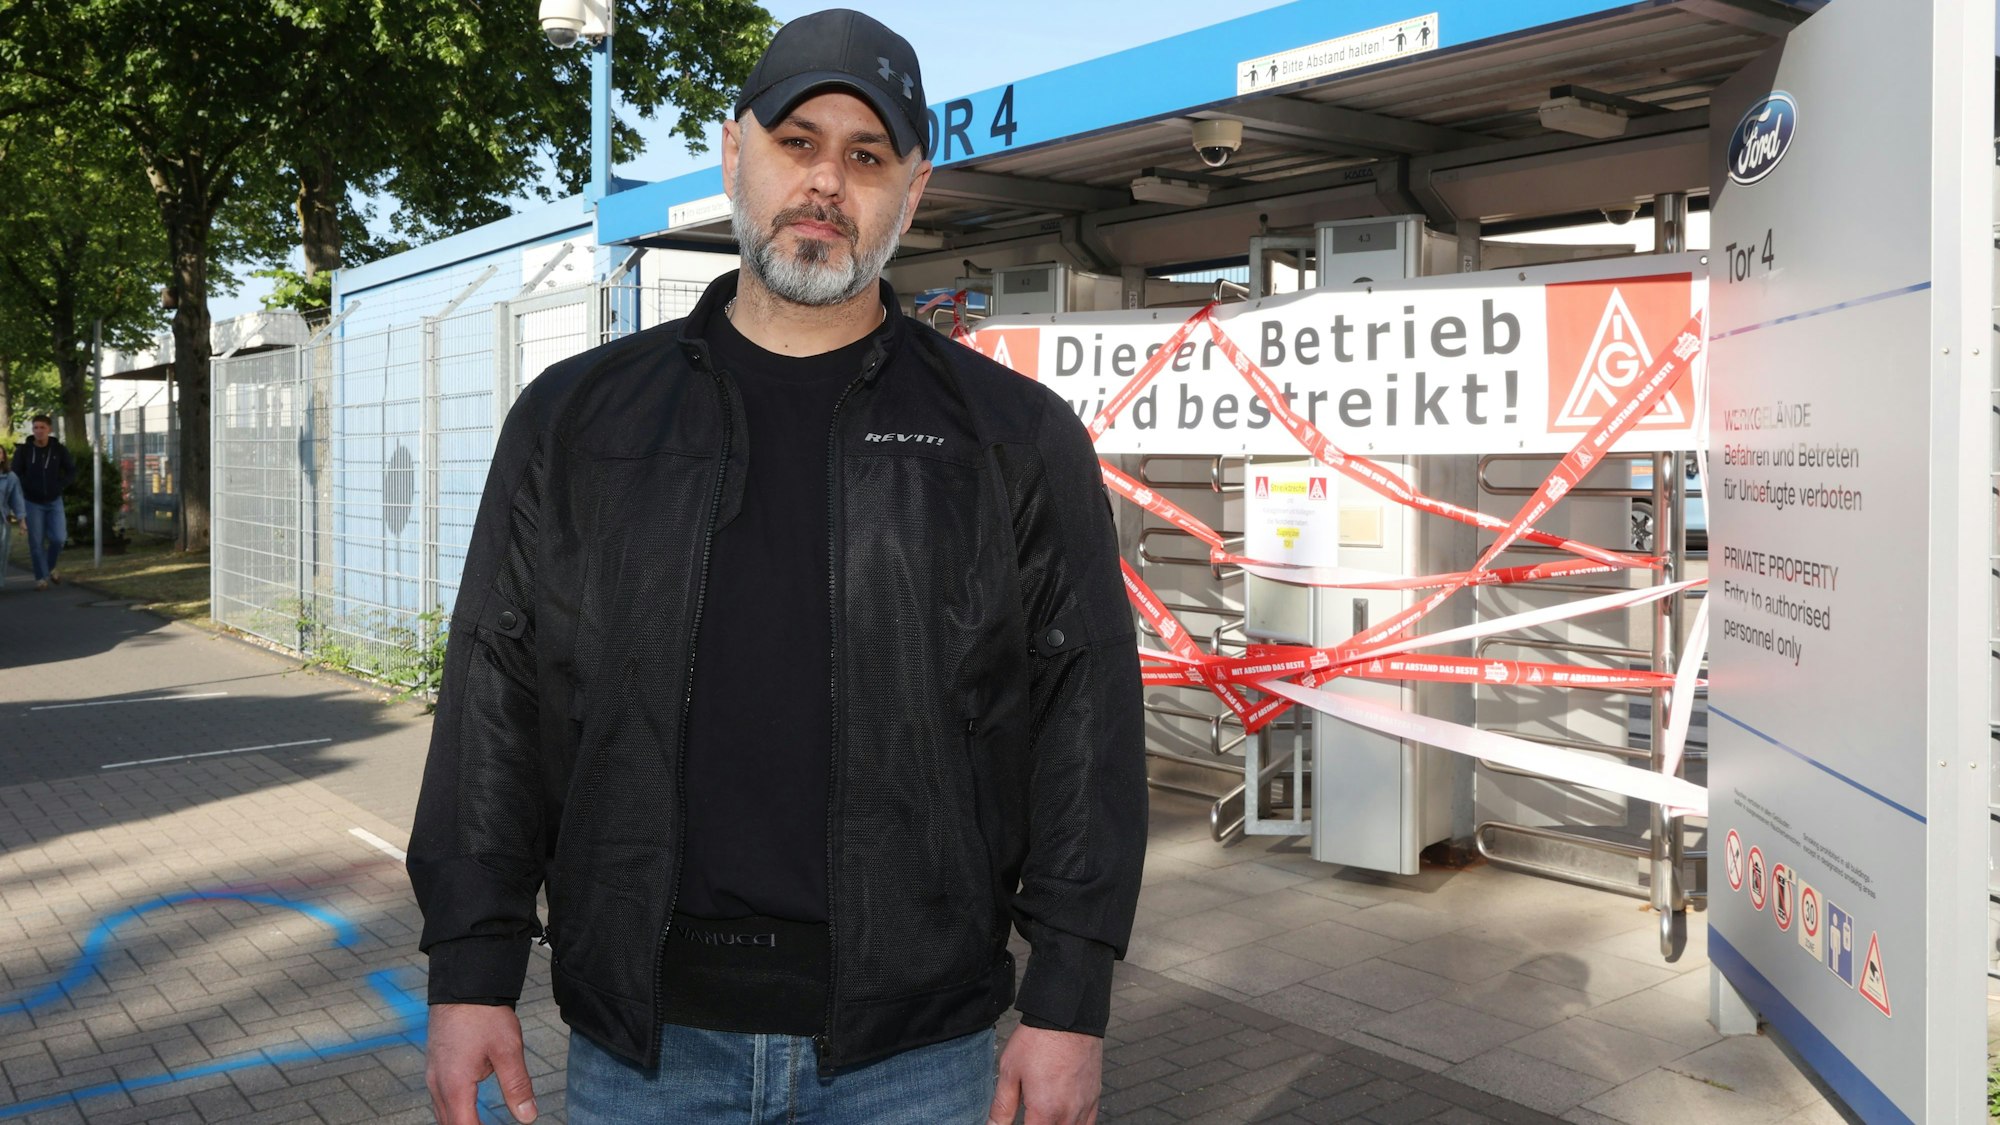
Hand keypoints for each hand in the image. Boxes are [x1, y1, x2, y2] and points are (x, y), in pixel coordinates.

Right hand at [426, 1003, 537, 1123]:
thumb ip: (517, 1086)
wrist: (462, 984)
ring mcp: (433, 1075)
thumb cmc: (484, 1014)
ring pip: (443, 1113)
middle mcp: (438, 1084)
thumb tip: (528, 1117)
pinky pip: (441, 1098)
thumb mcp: (508, 1050)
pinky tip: (469, 1108)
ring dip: (461, 1121)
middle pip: (450, 1124)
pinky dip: (455, 1109)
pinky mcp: (435, 1066)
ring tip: (481, 1123)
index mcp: (454, 1085)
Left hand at [986, 1024, 1102, 1124]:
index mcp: (1045, 1111)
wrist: (1067, 1016)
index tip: (1022, 1120)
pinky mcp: (1094, 1096)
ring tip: (1043, 1117)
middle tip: (1030, 1116)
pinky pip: (1088, 1124)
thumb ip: (1001, 1107)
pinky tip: (1063, 1118)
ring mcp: (1084, 1106)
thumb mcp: (1010, 1072)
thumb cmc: (1038, 1040)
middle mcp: (1068, 1114)